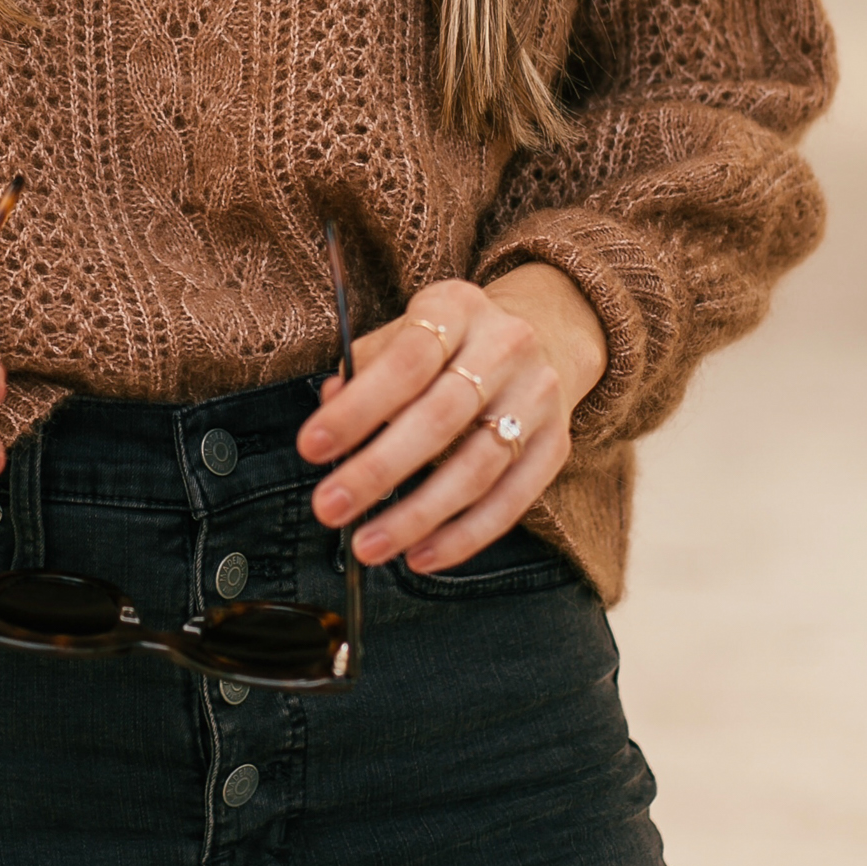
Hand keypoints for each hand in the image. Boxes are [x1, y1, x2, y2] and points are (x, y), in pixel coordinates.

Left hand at [297, 264, 607, 572]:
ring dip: (417, 515)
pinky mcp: (556, 444)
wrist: (541, 336)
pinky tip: (421, 556)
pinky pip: (512, 500)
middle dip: (378, 470)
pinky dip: (465, 535)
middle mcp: (506, 347)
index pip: (406, 359)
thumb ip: (364, 370)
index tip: (311, 448)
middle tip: (329, 508)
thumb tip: (330, 407)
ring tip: (368, 545)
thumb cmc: (446, 343)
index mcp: (457, 309)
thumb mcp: (404, 333)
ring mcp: (538, 397)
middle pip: (441, 418)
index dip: (358, 408)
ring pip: (478, 467)